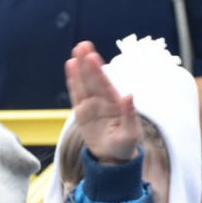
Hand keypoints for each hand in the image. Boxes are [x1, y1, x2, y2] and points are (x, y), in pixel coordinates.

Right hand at [65, 41, 140, 164]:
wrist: (112, 157)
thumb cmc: (125, 145)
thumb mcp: (131, 134)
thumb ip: (130, 115)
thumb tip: (129, 95)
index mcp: (116, 104)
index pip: (106, 85)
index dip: (98, 71)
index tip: (92, 56)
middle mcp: (103, 100)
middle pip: (94, 80)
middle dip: (89, 63)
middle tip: (83, 45)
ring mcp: (92, 105)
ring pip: (84, 83)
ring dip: (80, 68)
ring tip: (76, 51)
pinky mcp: (82, 111)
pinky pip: (76, 94)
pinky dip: (73, 81)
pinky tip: (71, 65)